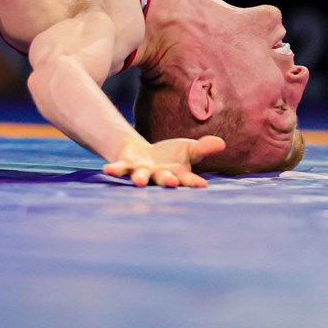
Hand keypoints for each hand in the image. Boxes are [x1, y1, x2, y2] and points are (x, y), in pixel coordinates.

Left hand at [102, 135, 225, 187]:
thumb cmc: (172, 156)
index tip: (202, 185)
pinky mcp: (126, 166)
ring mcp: (142, 173)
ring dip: (140, 179)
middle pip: (163, 180)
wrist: (146, 156)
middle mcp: (159, 177)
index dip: (193, 182)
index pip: (187, 180)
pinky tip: (106, 169)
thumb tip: (221, 142)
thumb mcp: (189, 149)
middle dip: (167, 181)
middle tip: (171, 181)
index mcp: (177, 175)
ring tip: (138, 181)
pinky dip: (114, 170)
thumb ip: (203, 148)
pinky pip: (119, 169)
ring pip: (141, 178)